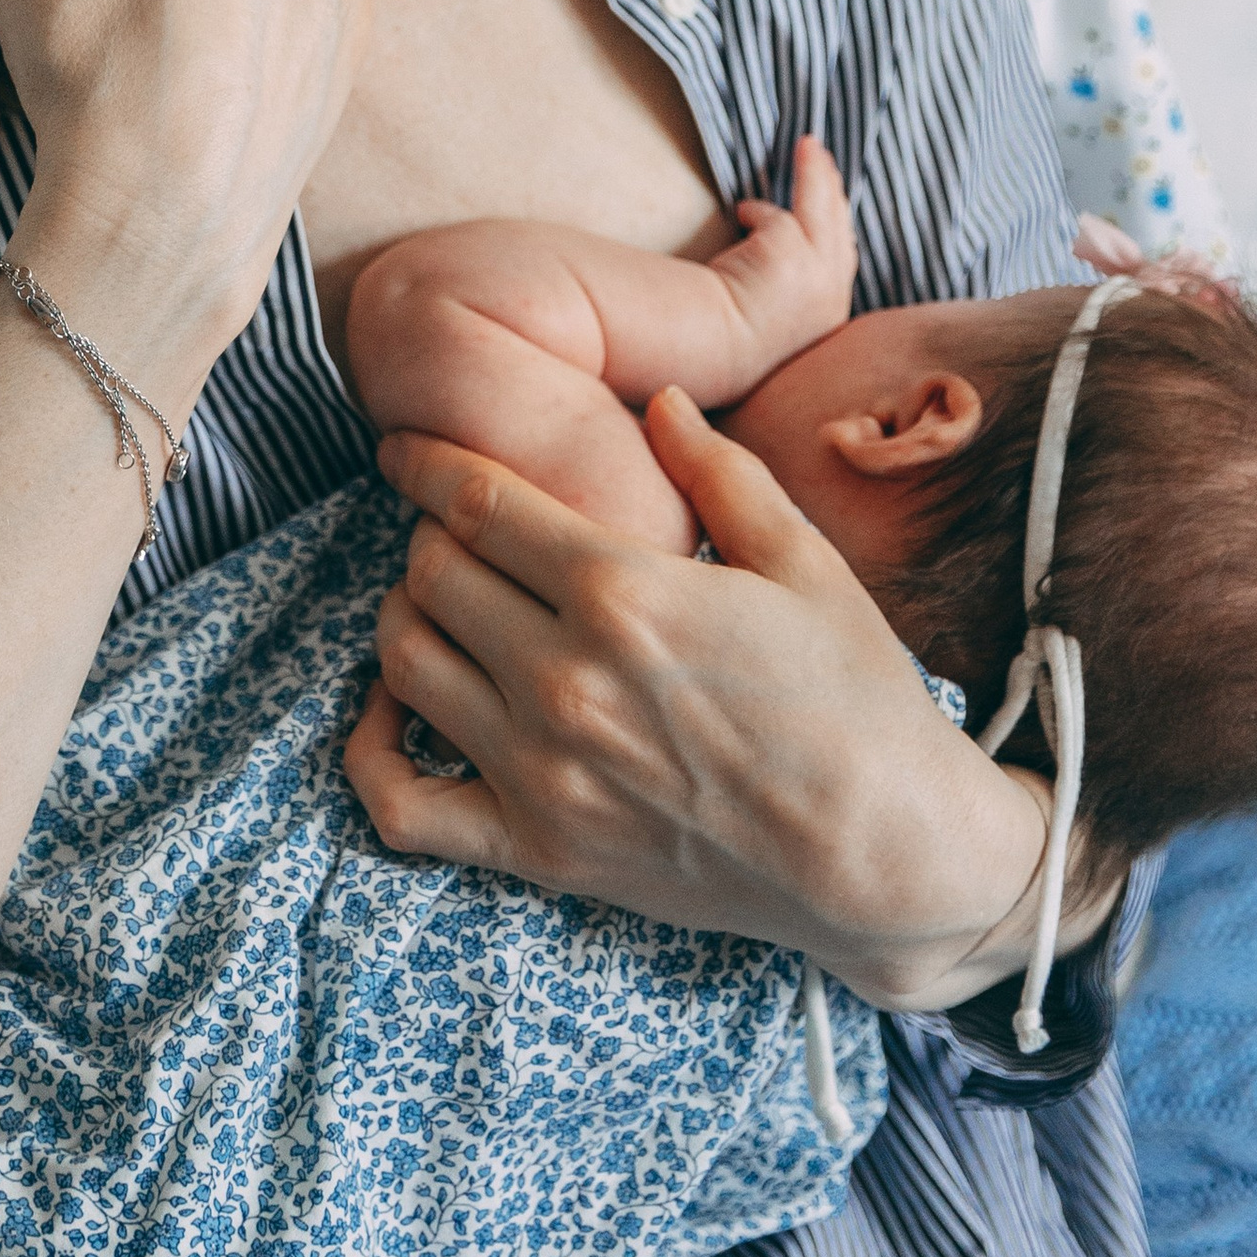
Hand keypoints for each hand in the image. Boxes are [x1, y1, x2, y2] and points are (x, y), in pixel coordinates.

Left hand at [346, 400, 1055, 1008]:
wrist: (886, 857)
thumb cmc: (857, 699)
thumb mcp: (803, 562)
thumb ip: (718, 472)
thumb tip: (656, 399)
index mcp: (623, 591)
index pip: (476, 501)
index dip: (426, 462)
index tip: (404, 448)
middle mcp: (565, 678)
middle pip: (431, 572)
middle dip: (431, 534)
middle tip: (459, 530)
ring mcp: (544, 773)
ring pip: (404, 664)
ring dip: (408, 617)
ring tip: (446, 603)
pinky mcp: (540, 853)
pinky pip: (401, 806)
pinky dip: (371, 752)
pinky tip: (393, 713)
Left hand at [700, 135, 858, 381]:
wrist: (713, 354)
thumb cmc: (729, 343)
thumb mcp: (774, 318)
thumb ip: (789, 287)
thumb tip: (780, 256)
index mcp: (828, 314)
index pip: (842, 260)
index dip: (837, 228)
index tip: (834, 207)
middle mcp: (831, 295)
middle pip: (840, 228)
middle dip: (834, 190)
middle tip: (824, 159)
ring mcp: (816, 273)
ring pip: (821, 209)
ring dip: (816, 173)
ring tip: (809, 145)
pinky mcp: (790, 252)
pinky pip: (774, 217)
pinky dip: (758, 211)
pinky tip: (742, 210)